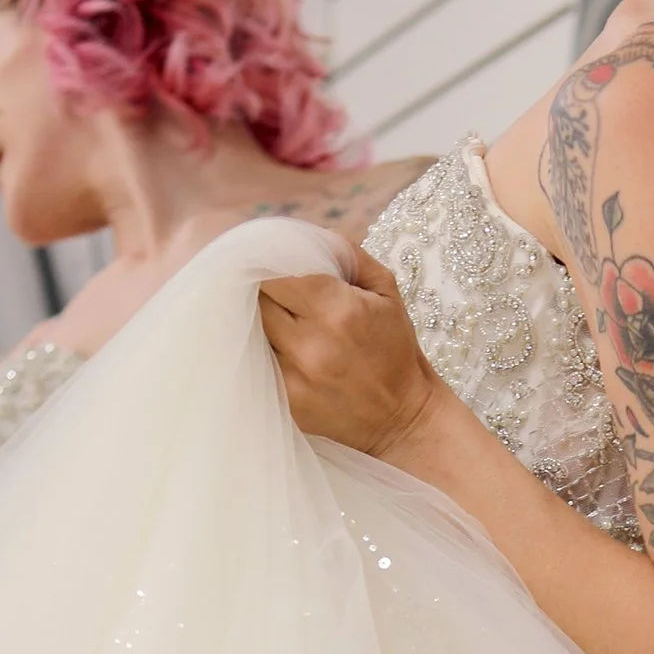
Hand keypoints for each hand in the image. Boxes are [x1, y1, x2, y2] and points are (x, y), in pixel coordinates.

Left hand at [258, 253, 444, 459]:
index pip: (274, 273)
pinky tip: (272, 348)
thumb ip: (349, 256)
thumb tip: (308, 234)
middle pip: (256, 300)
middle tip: (263, 288)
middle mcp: (312, 344)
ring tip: (270, 318)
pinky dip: (258, 352)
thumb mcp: (387, 293)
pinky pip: (255, 365)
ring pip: (250, 332)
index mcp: (338, 309)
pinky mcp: (285, 402)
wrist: (403, 418)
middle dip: (258, 290)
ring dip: (255, 321)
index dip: (265, 264)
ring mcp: (295, 378)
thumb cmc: (395, 351)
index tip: (265, 262)